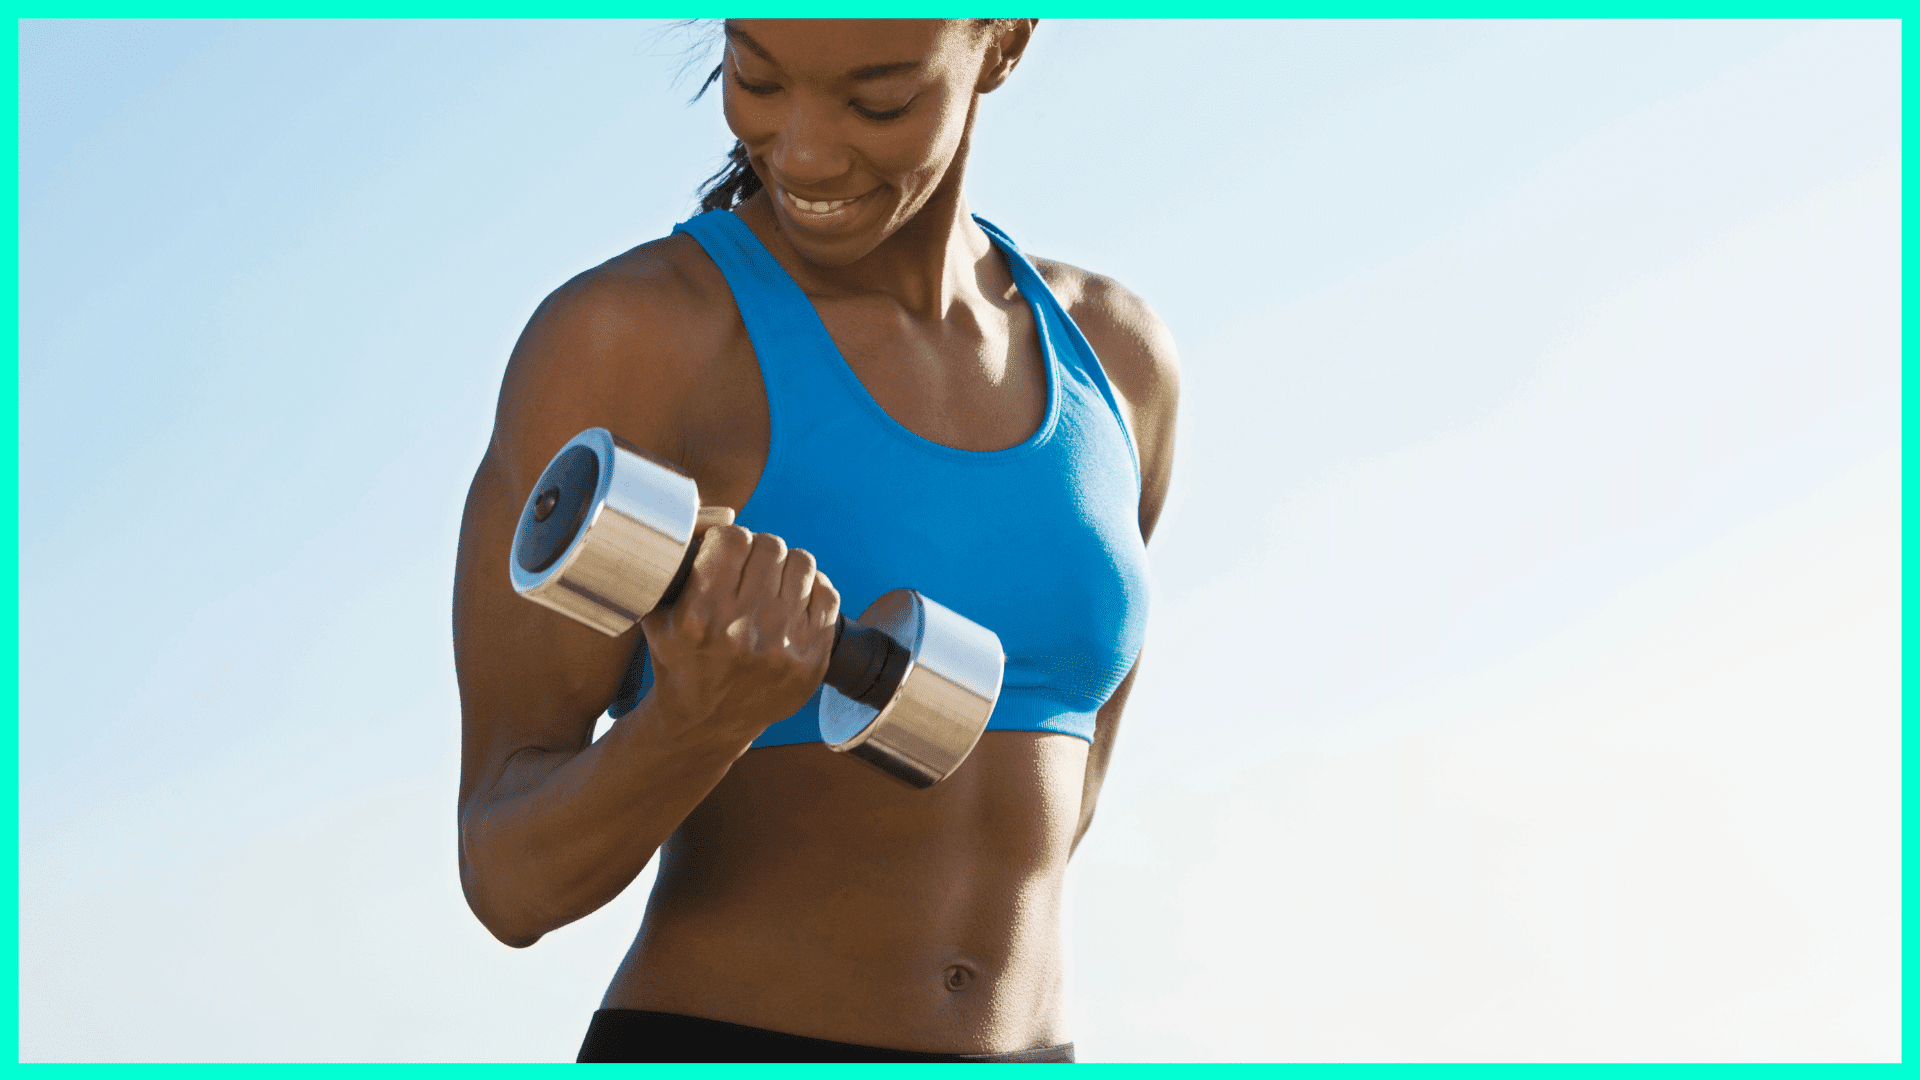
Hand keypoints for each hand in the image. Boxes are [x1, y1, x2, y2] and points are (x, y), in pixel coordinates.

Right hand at [637, 523, 840, 750]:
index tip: (727, 551)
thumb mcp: (657, 613)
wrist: (706, 722)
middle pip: (771, 545)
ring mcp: (781, 649)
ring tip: (774, 582)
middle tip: (752, 566)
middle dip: (760, 550)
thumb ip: (676, 564)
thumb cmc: (680, 659)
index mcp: (698, 617)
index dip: (730, 538)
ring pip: (803, 563)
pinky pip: (828, 595)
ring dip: (787, 566)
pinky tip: (794, 602)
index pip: (733, 538)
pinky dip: (813, 590)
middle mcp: (741, 632)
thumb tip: (714, 516)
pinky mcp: (811, 661)